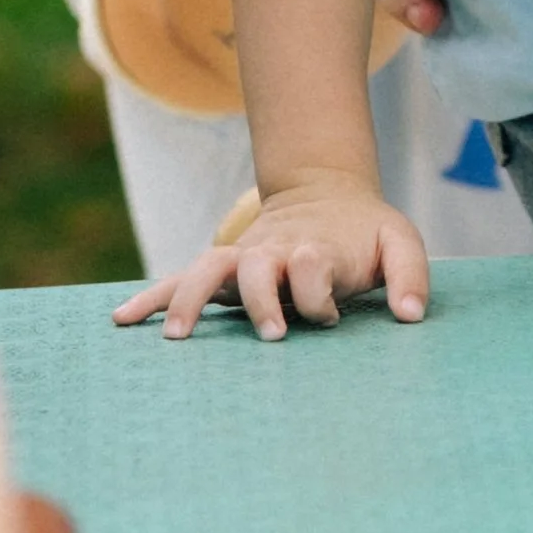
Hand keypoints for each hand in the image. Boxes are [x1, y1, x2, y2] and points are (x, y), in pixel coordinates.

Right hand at [114, 171, 430, 340]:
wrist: (325, 195)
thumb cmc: (365, 231)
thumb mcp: (401, 241)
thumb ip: (410, 275)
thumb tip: (410, 317)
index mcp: (316, 247)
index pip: (312, 266)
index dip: (319, 289)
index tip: (328, 311)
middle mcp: (272, 252)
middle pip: (255, 267)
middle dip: (259, 299)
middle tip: (271, 334)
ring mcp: (243, 260)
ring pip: (207, 270)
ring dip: (190, 299)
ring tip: (173, 337)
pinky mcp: (223, 271)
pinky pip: (180, 280)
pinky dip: (152, 296)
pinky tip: (122, 321)